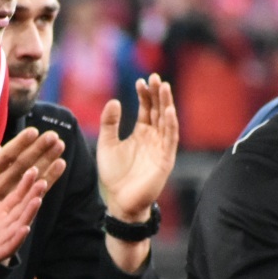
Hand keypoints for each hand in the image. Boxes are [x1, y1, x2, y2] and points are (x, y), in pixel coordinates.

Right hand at [0, 126, 63, 201]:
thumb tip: (0, 142)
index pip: (7, 155)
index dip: (20, 143)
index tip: (33, 131)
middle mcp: (0, 184)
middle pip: (21, 163)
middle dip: (38, 148)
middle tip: (52, 136)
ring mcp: (13, 196)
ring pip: (34, 175)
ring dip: (47, 159)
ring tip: (60, 145)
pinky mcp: (27, 205)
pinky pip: (41, 189)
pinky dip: (52, 175)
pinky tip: (61, 164)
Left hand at [0, 166, 48, 269]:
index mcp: (0, 214)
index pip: (17, 197)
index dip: (26, 184)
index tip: (34, 170)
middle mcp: (5, 226)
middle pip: (22, 209)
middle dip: (33, 196)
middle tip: (42, 182)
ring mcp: (2, 240)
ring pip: (20, 225)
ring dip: (30, 213)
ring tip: (38, 201)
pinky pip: (10, 246)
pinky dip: (18, 238)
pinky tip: (25, 229)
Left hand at [96, 74, 177, 221]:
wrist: (120, 201)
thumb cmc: (114, 175)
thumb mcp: (107, 144)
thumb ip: (109, 123)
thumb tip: (114, 101)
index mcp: (141, 133)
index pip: (147, 109)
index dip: (145, 95)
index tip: (140, 81)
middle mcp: (154, 138)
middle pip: (159, 111)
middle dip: (158, 94)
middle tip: (155, 77)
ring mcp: (161, 148)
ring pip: (167, 121)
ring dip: (167, 104)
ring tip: (164, 87)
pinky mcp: (165, 160)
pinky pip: (170, 139)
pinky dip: (170, 125)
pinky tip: (168, 111)